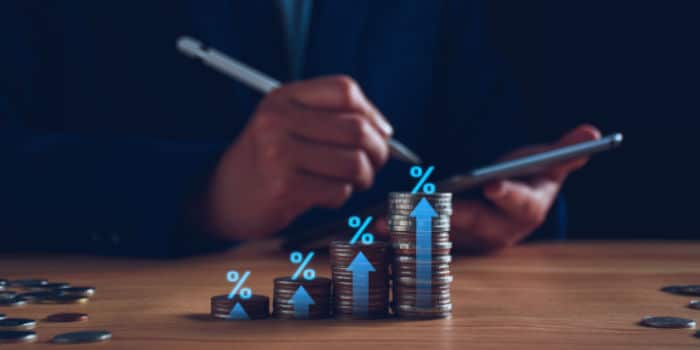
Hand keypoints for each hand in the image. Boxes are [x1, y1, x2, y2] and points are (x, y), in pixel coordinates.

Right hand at [201, 75, 391, 239]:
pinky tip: (324, 195)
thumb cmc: (265, 161)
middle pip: (356, 129)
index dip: (372, 113)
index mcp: (282, 98)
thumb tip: (384, 131)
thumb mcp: (285, 123)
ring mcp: (278, 155)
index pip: (345, 90)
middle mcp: (277, 120)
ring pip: (353, 163)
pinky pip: (338, 191)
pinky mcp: (283, 188)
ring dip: (362, 178)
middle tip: (374, 164)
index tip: (380, 132)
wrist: (220, 197)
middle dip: (377, 152)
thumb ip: (328, 118)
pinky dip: (341, 197)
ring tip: (352, 182)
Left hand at [375, 124, 599, 253]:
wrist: (504, 206)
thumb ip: (565, 153)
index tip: (492, 184)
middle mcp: (495, 231)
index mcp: (524, 211)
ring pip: (439, 236)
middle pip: (471, 223)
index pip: (519, 204)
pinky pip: (419, 241)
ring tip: (384, 222)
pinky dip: (397, 236)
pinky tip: (374, 227)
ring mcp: (467, 240)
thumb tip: (592, 133)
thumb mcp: (545, 166)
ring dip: (410, 230)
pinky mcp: (442, 243)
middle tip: (421, 204)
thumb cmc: (525, 180)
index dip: (507, 195)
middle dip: (444, 215)